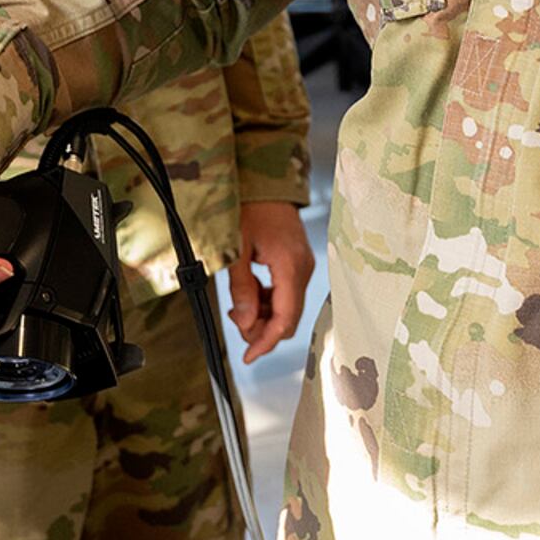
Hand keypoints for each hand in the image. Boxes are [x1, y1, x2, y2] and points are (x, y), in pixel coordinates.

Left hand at [226, 202, 313, 361]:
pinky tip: (250, 295)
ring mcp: (303, 266)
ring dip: (263, 315)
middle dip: (262, 330)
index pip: (284, 319)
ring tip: (238, 306)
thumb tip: (245, 323)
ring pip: (287, 308)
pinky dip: (268, 301)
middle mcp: (303, 269)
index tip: (248, 357)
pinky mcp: (297, 263)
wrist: (266, 182)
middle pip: (288, 318)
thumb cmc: (250, 208)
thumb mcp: (237, 250)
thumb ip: (242, 288)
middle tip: (236, 323)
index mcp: (290, 267)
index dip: (266, 342)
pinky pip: (286, 293)